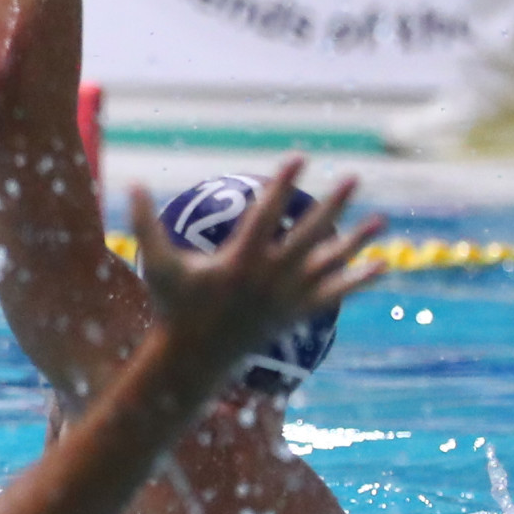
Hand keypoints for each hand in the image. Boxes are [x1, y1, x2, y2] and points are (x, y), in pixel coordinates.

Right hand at [130, 157, 385, 375]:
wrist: (195, 356)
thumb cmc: (173, 307)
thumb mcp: (157, 265)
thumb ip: (144, 224)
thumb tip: (132, 184)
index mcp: (240, 261)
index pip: (268, 214)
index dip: (283, 183)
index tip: (300, 156)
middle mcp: (270, 278)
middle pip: (310, 234)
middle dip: (333, 205)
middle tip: (354, 177)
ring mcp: (287, 297)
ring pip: (328, 264)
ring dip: (356, 242)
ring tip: (381, 221)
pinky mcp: (295, 314)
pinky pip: (332, 295)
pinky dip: (357, 282)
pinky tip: (381, 266)